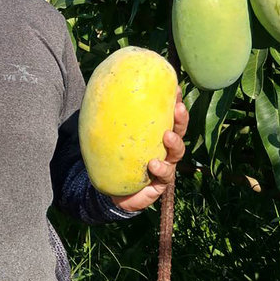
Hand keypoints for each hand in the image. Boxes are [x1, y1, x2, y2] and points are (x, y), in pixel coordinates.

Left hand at [109, 85, 188, 212]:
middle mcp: (164, 149)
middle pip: (179, 131)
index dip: (173, 102)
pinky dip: (161, 168)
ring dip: (175, 142)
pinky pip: (165, 175)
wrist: (112, 191)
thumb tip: (98, 92)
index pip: (167, 115)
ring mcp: (165, 166)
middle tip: (178, 108)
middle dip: (181, 119)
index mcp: (154, 135)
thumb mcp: (110, 137)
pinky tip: (153, 164)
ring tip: (168, 136)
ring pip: (177, 153)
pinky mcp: (160, 183)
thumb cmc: (114, 160)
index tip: (174, 88)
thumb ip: (108, 119)